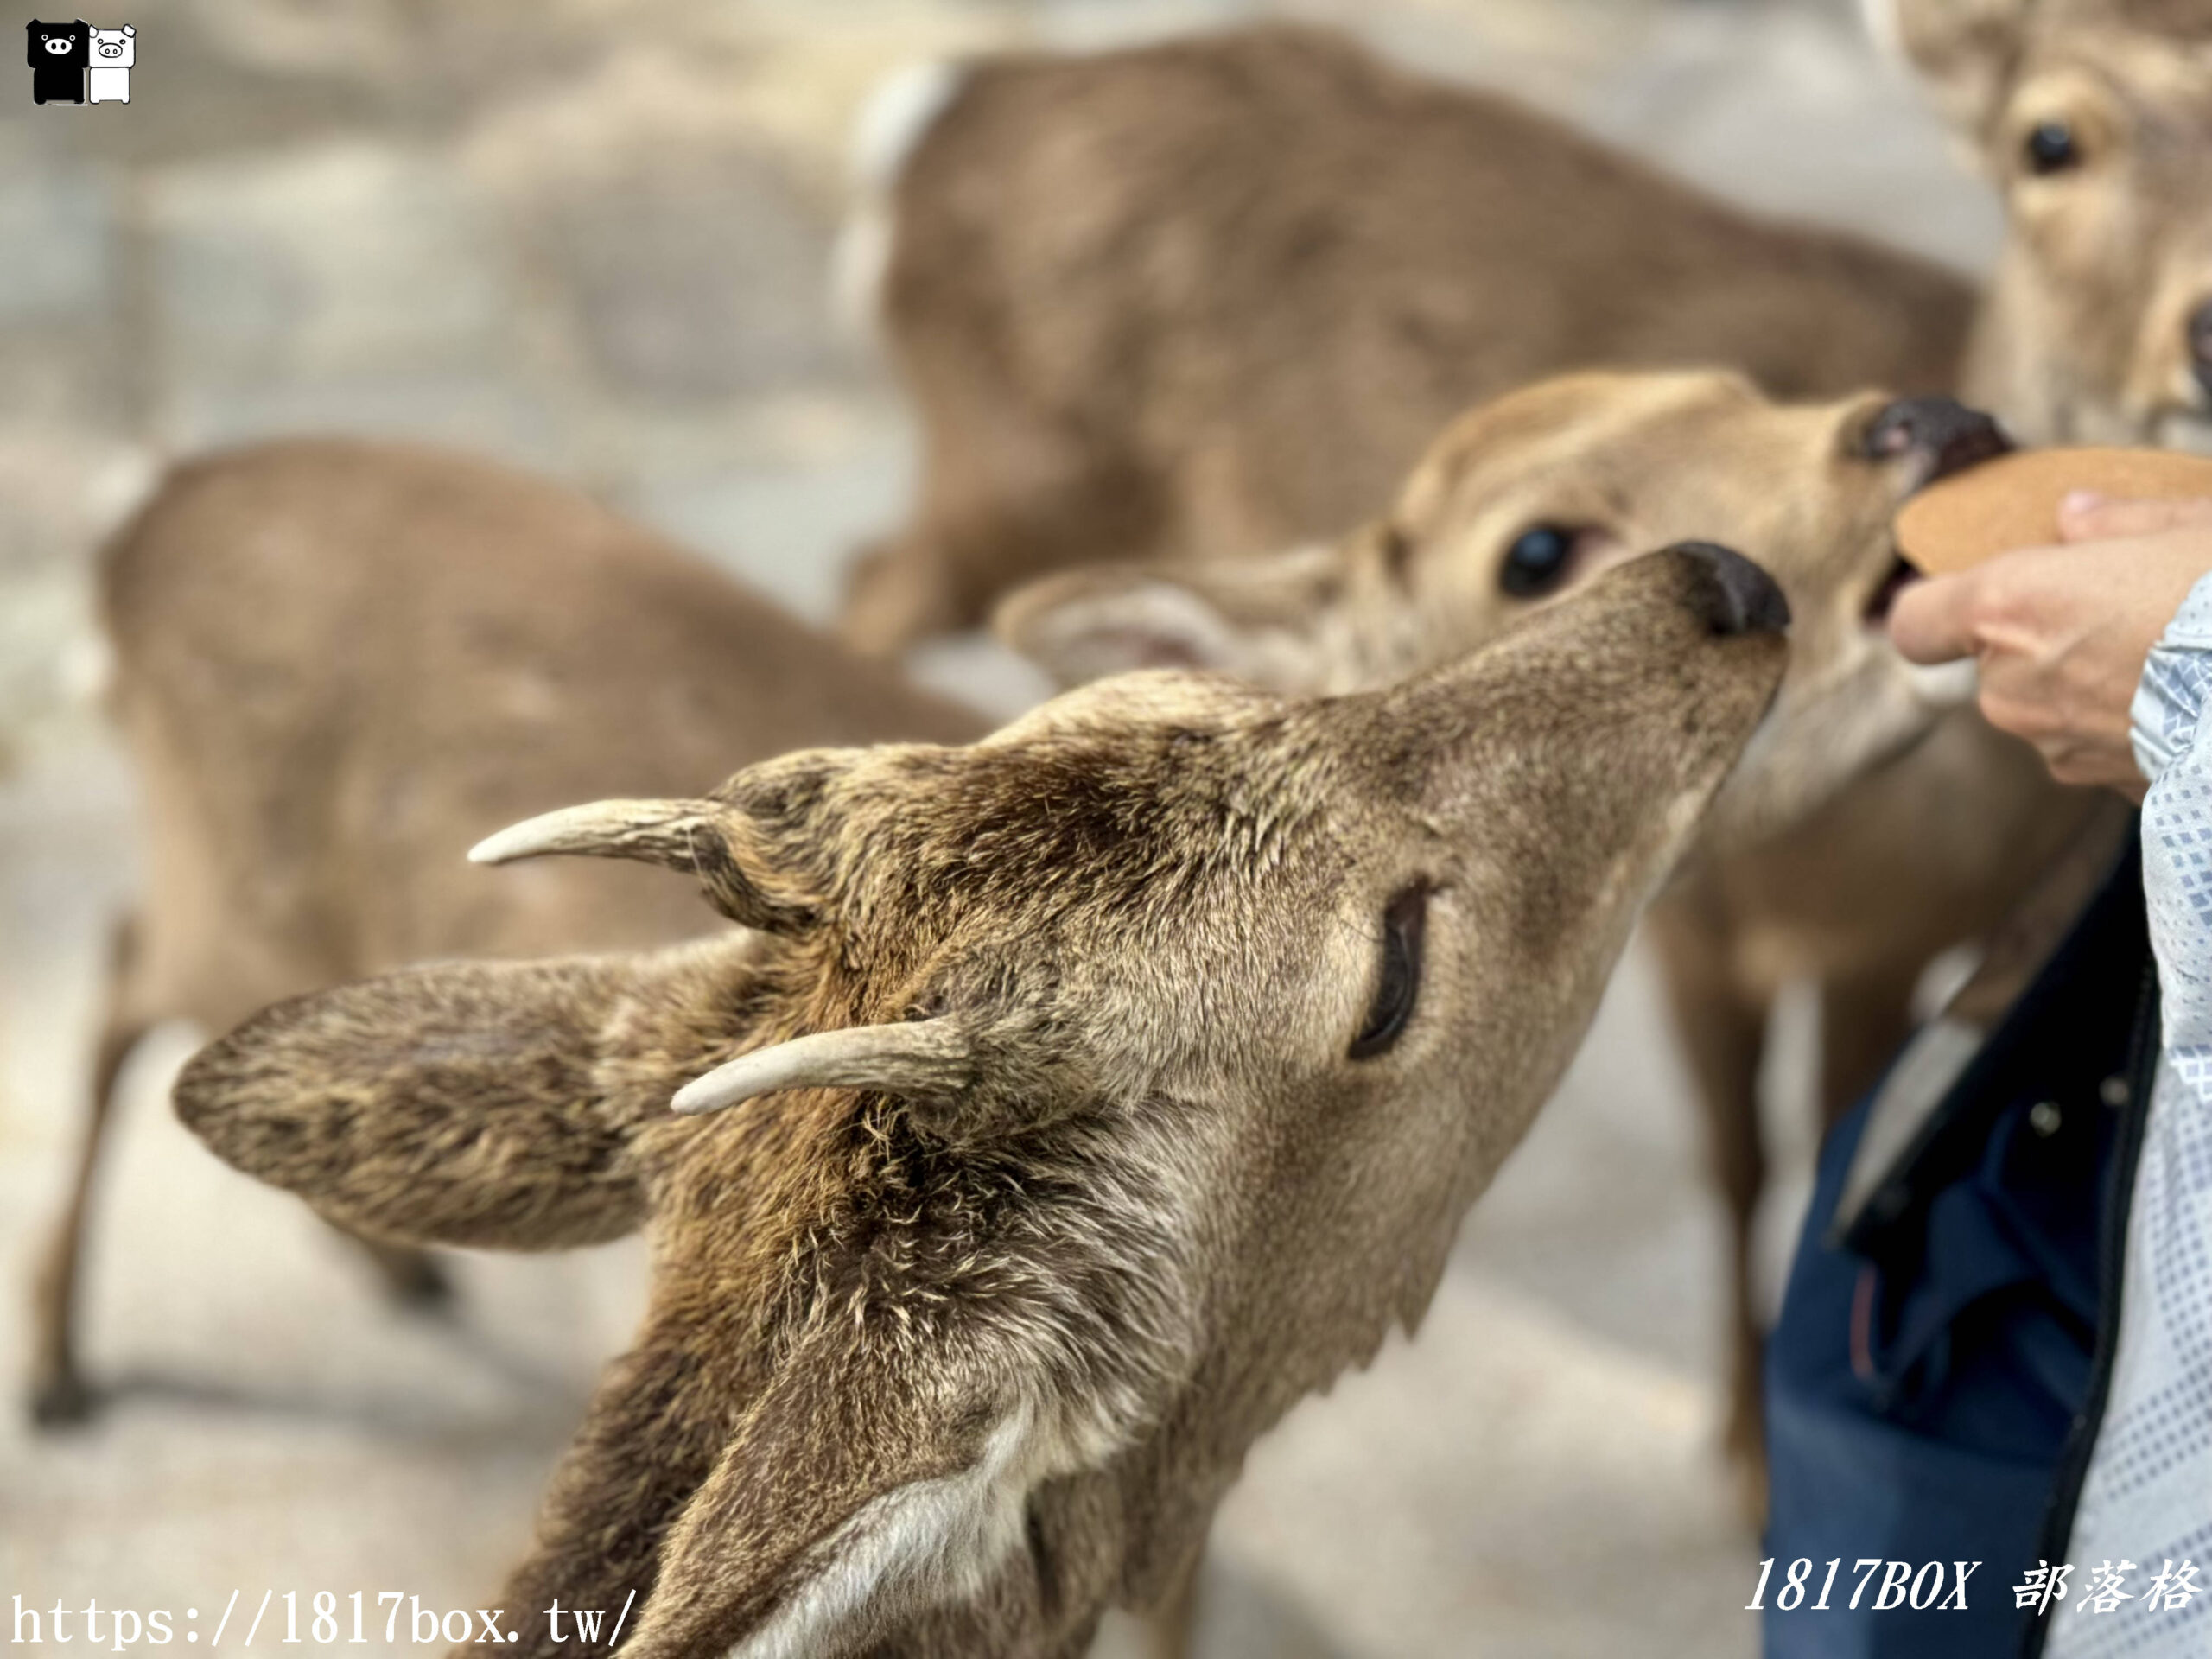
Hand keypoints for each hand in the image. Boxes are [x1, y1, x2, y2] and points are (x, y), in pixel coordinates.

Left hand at [1888, 493, 2211, 799]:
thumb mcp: (2197, 524)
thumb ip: (2120, 522)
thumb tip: (2076, 517)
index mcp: (2012, 607)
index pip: (1918, 622)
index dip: (1938, 609)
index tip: (1972, 594)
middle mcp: (2014, 686)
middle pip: (1997, 662)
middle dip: (2048, 637)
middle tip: (2131, 606)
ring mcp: (2057, 746)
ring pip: (2051, 706)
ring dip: (2094, 682)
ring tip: (2178, 651)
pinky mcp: (2107, 789)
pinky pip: (2100, 744)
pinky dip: (2133, 724)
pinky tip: (2195, 699)